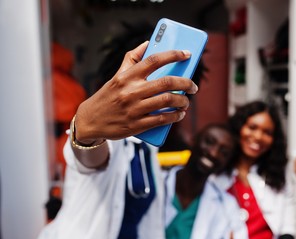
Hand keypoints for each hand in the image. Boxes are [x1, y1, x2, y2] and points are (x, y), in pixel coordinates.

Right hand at [74, 41, 198, 143]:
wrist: (90, 120)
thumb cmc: (107, 96)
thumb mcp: (117, 76)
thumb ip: (132, 59)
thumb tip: (148, 43)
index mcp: (127, 76)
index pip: (154, 60)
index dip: (174, 55)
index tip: (187, 54)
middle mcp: (131, 91)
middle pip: (167, 82)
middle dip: (186, 83)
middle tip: (193, 86)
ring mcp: (134, 109)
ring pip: (167, 101)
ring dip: (182, 101)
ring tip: (186, 101)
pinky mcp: (136, 125)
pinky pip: (162, 119)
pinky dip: (175, 116)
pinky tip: (179, 114)